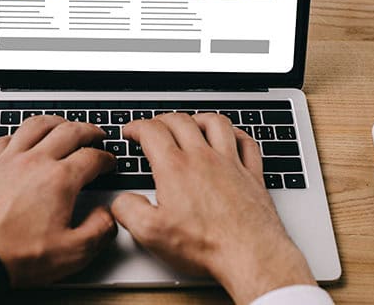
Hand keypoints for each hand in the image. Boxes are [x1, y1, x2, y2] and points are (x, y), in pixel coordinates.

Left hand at [0, 116, 117, 302]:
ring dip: (56, 122)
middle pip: (69, 131)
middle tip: (96, 135)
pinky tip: (23, 139)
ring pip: (37, 125)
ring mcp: (9, 160)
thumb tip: (107, 215)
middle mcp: (35, 162)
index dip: (106, 158)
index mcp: (60, 179)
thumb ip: (100, 230)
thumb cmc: (16, 255)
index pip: (92, 157)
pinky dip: (21, 134)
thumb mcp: (73, 253)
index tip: (109, 162)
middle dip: (89, 131)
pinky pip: (7, 137)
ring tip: (65, 125)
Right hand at [111, 113, 315, 304]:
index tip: (131, 131)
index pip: (152, 131)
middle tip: (154, 127)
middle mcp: (204, 158)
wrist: (250, 255)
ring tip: (190, 123)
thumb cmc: (206, 246)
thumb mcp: (151, 234)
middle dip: (162, 119)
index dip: (136, 126)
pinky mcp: (252, 175)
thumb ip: (128, 210)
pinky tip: (232, 137)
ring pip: (215, 123)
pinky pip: (246, 142)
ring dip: (198, 118)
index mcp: (176, 169)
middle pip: (181, 121)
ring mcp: (231, 163)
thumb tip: (121, 201)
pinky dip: (236, 133)